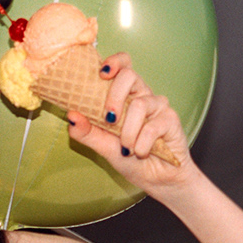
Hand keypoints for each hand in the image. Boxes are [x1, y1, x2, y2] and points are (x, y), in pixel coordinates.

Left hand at [66, 52, 193, 190]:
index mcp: (125, 96)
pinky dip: (141, 144)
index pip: (122, 65)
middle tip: (109, 119)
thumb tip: (71, 115)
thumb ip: (87, 132)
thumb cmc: (130, 159)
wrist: (156, 180)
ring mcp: (157, 106)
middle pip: (130, 75)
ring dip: (128, 132)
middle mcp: (141, 96)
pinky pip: (152, 126)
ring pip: (139, 104)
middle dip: (114, 96)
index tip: (102, 73)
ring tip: (127, 149)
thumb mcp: (103, 147)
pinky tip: (140, 152)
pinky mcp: (170, 119)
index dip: (114, 62)